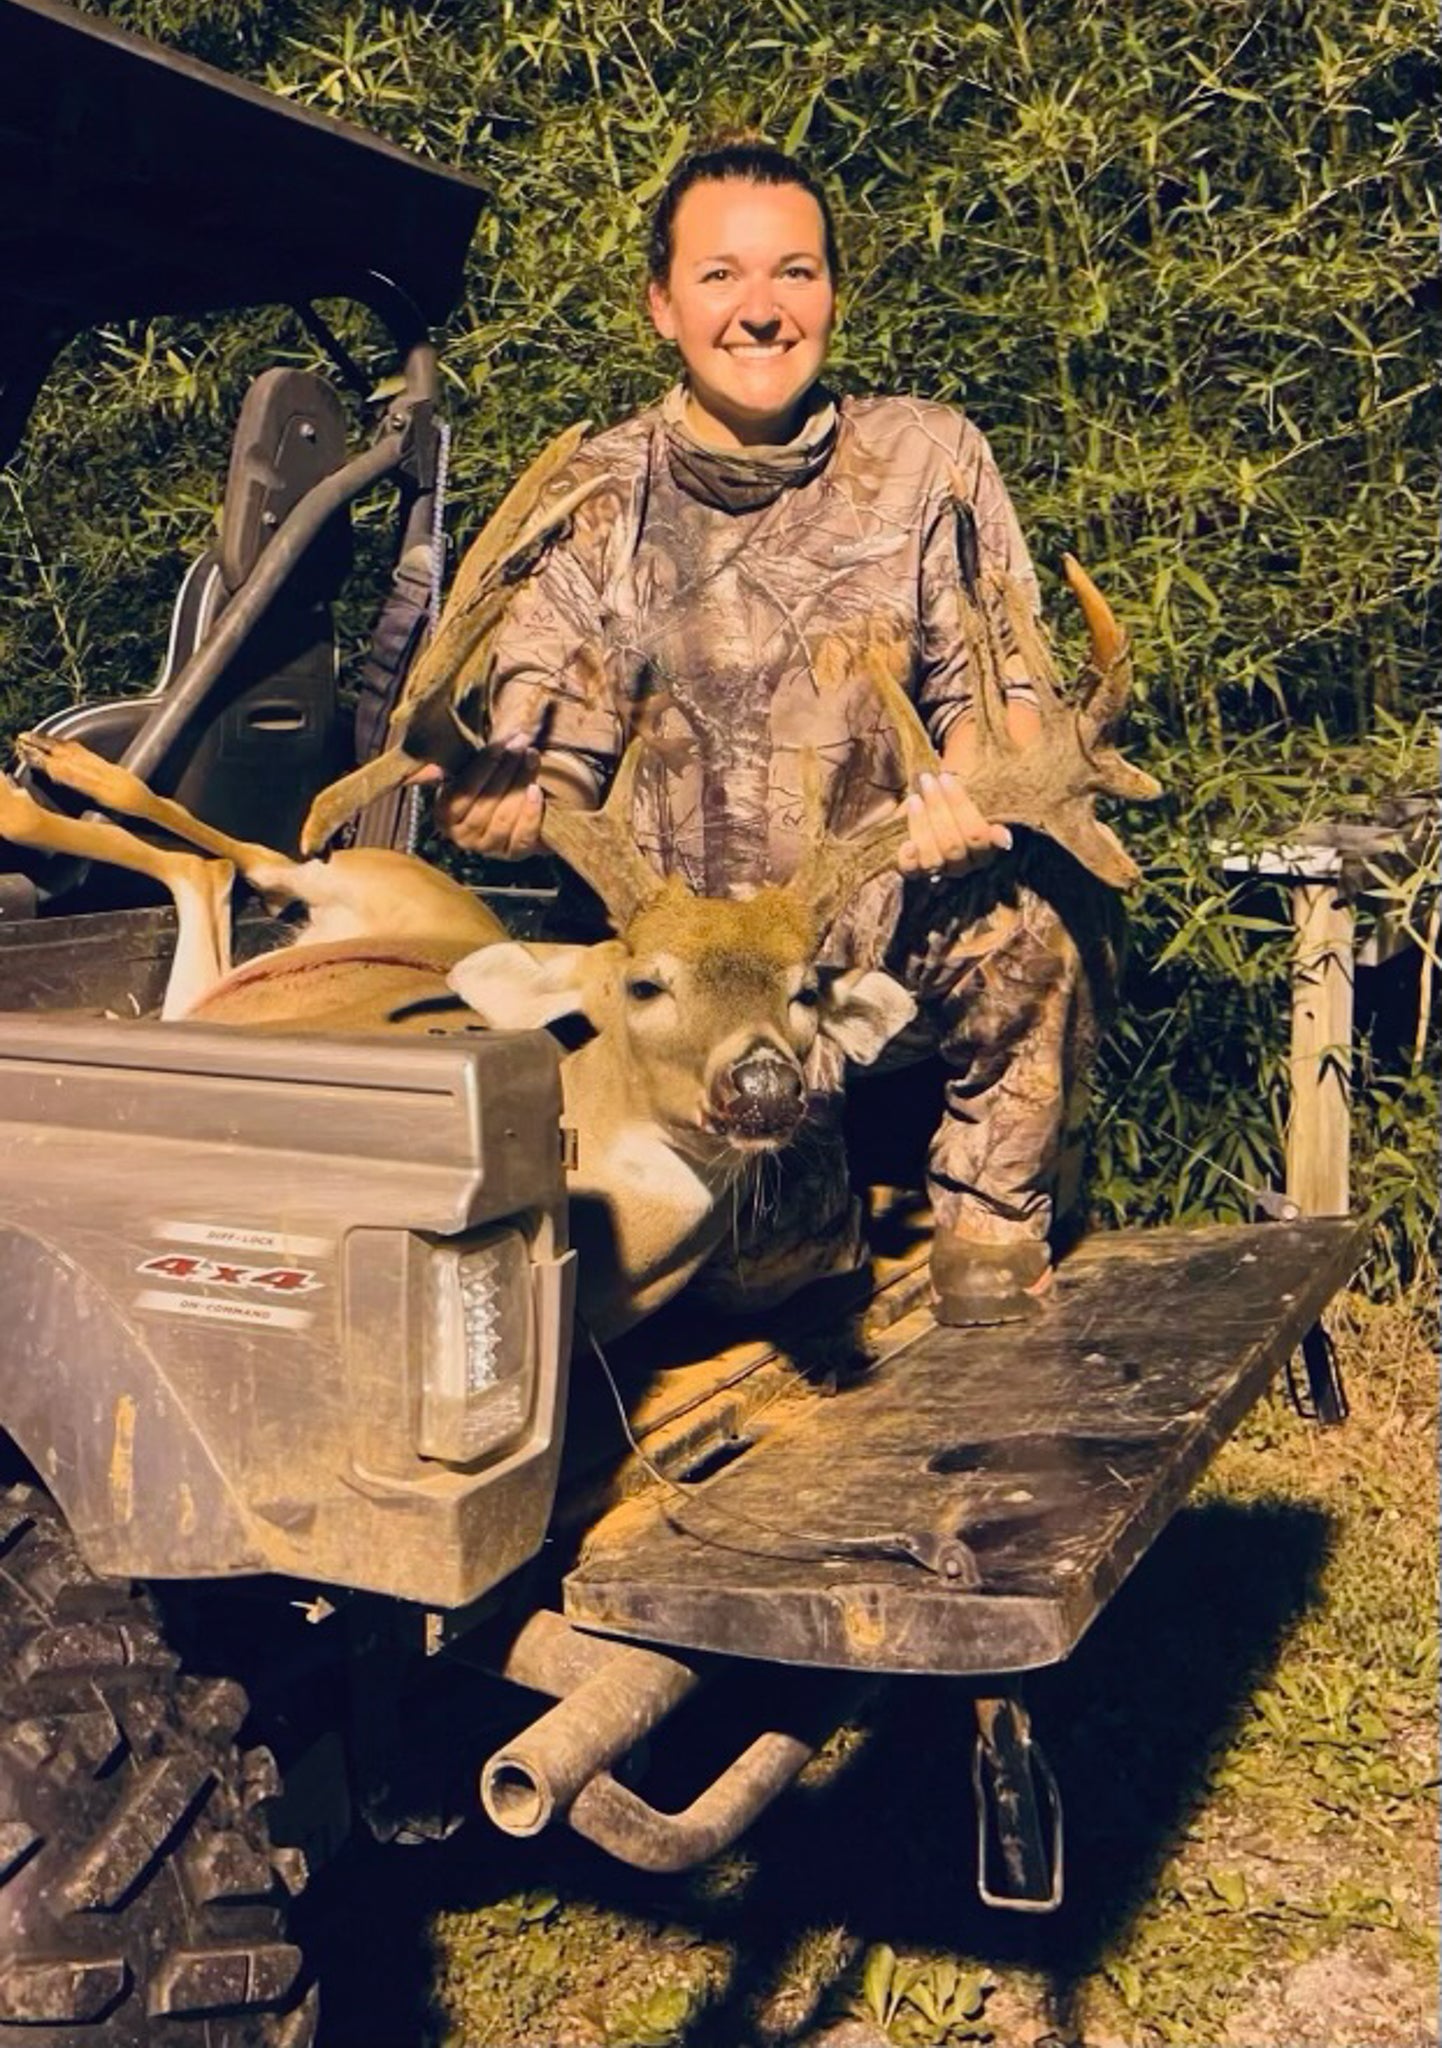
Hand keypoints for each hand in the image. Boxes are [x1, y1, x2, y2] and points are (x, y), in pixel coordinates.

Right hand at [428, 735, 545, 856]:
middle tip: (521, 744)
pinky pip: (522, 836)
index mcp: (445, 816)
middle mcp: (463, 836)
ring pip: (504, 817)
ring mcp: (488, 848)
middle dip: (506, 768)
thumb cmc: (486, 786)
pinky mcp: (513, 854)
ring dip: (519, 783)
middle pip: (485, 802)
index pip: (463, 791)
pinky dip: (530, 813)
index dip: (484, 765)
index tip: (502, 744)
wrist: (513, 811)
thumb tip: (433, 768)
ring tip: (531, 758)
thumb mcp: (467, 774)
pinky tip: (536, 790)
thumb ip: (454, 769)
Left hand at [895, 769, 1011, 883]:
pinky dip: (909, 859)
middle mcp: (965, 865)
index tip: (946, 778)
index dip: (960, 805)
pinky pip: (912, 872)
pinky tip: (907, 844)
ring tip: (915, 799)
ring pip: (933, 858)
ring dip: (922, 825)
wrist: (934, 811)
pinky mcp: (917, 873)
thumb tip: (1005, 839)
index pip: (977, 834)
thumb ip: (989, 809)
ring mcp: (941, 871)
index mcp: (986, 850)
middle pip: (953, 845)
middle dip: (938, 809)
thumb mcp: (976, 799)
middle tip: (927, 780)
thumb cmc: (958, 802)